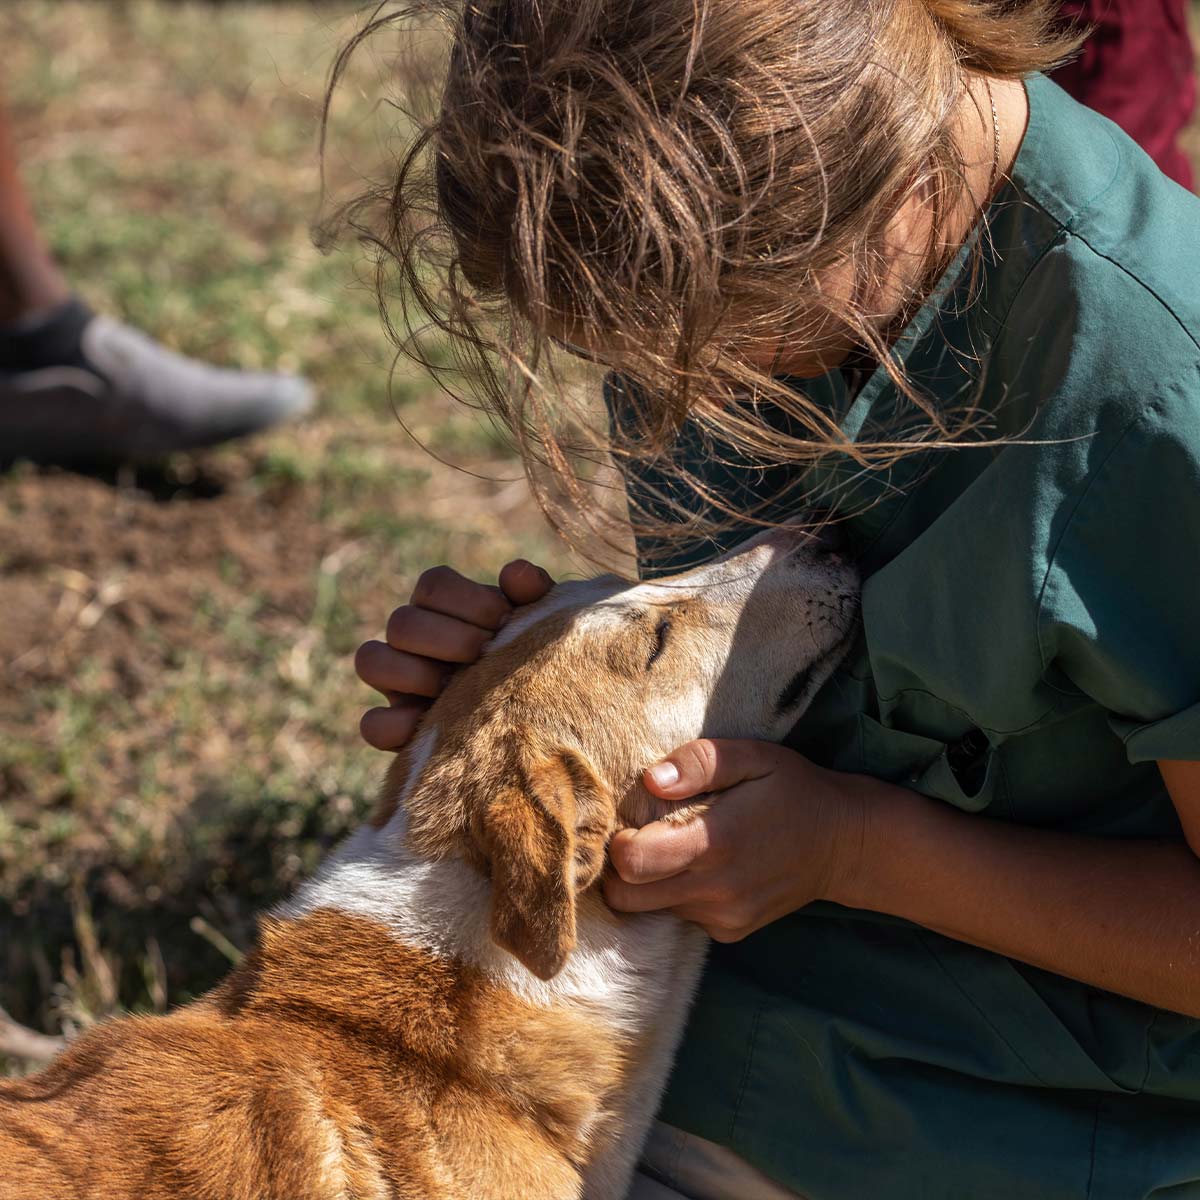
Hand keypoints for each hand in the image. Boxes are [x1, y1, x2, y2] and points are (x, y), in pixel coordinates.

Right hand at [355, 559, 553, 749]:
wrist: (535, 710)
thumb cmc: (528, 651)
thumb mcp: (536, 620)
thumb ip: (531, 592)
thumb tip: (516, 573)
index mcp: (440, 605)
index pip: (433, 584)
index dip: (468, 600)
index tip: (504, 621)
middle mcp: (409, 638)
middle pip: (401, 622)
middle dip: (448, 638)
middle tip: (485, 654)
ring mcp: (396, 681)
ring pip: (371, 660)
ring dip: (415, 674)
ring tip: (455, 688)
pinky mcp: (394, 726)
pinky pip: (372, 724)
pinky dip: (396, 724)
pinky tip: (434, 726)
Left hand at [604, 739, 871, 940]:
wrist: (846, 844)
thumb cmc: (793, 790)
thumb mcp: (752, 756)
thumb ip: (698, 763)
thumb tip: (650, 780)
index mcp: (714, 843)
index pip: (631, 863)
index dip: (618, 841)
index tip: (632, 820)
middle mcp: (715, 889)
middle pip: (626, 897)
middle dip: (618, 869)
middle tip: (640, 836)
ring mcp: (723, 916)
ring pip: (651, 908)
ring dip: (649, 882)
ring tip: (676, 847)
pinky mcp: (731, 931)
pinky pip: (681, 916)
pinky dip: (678, 894)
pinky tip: (705, 867)